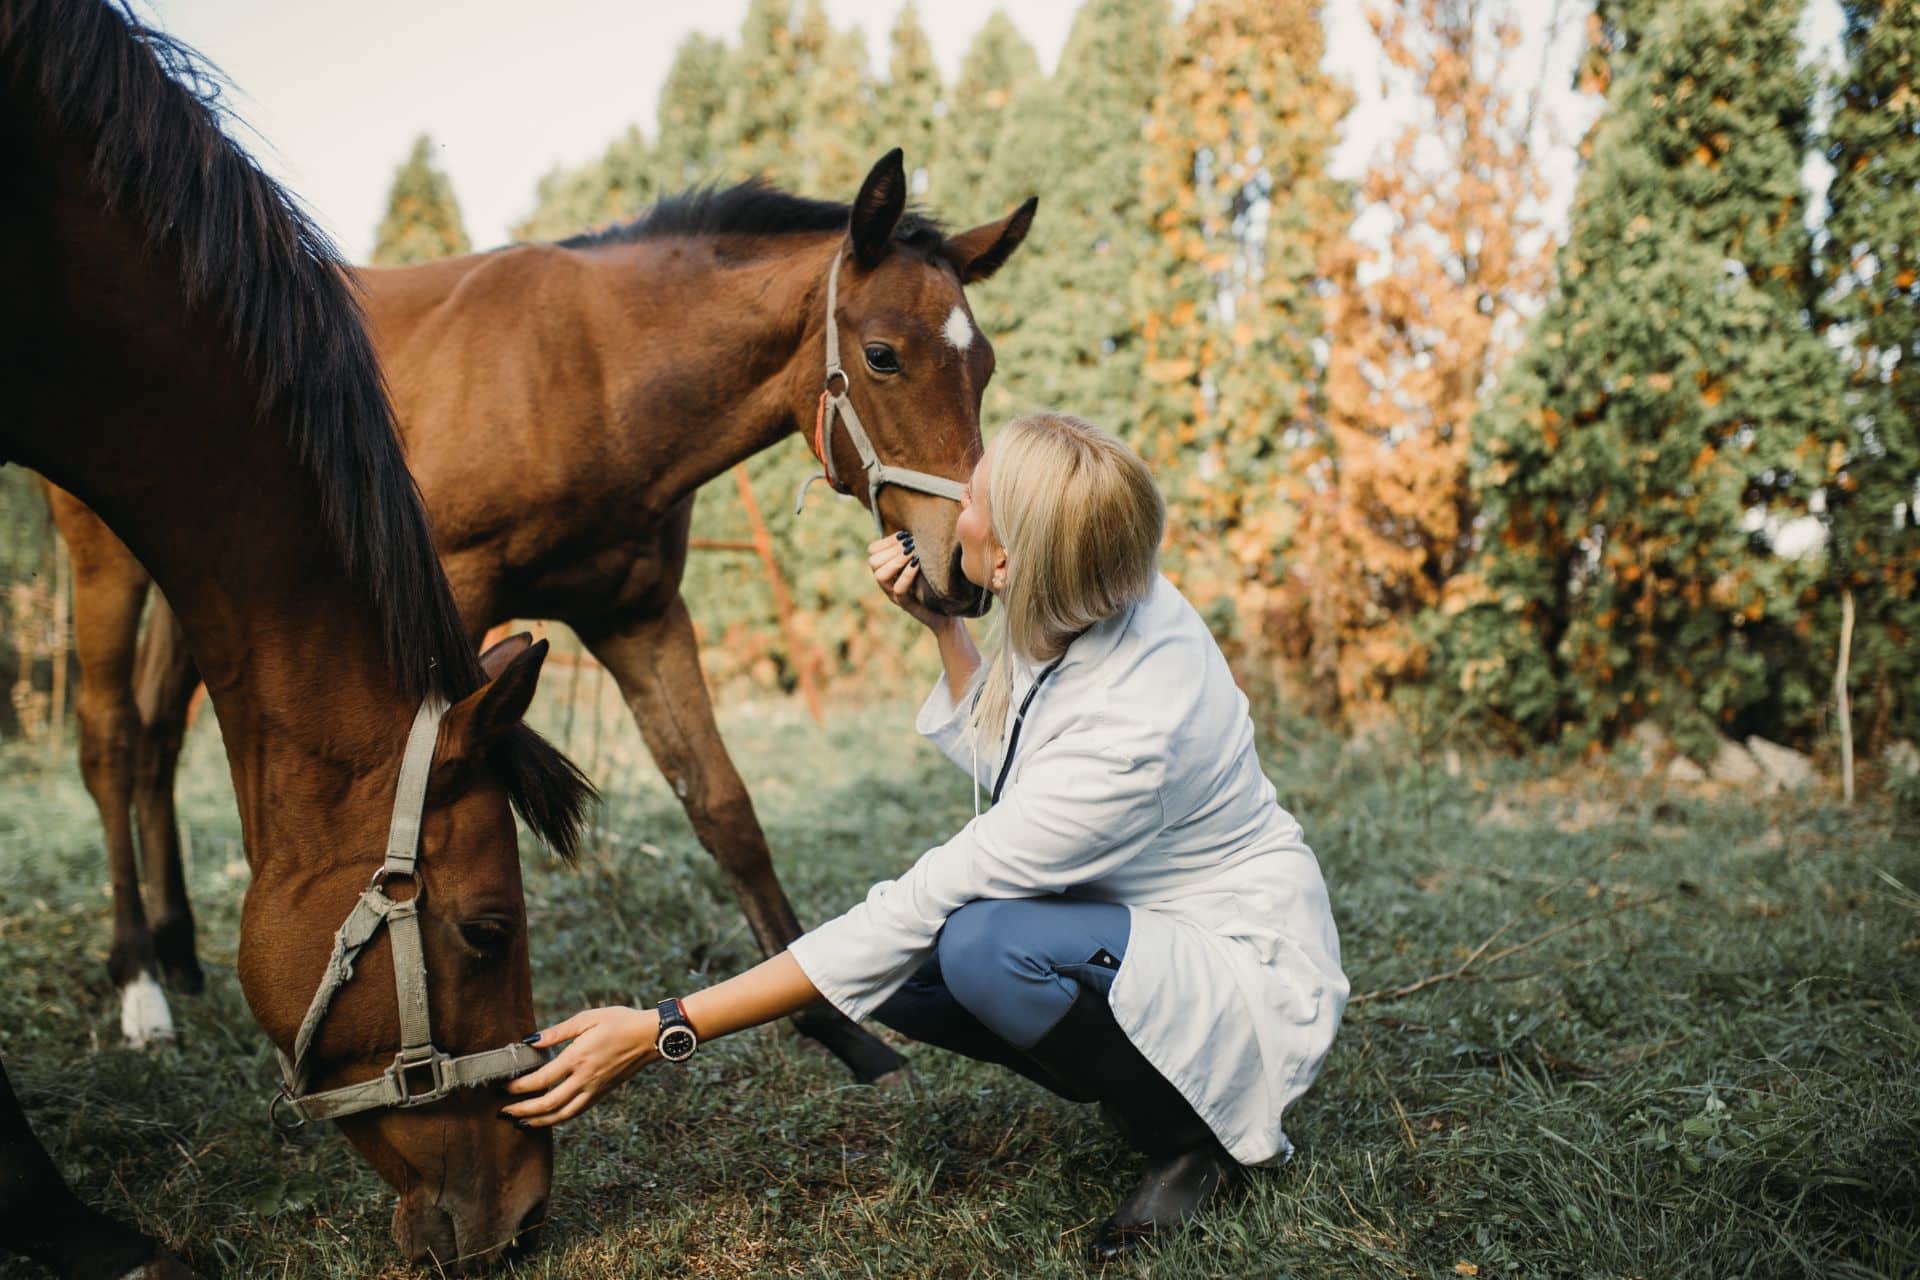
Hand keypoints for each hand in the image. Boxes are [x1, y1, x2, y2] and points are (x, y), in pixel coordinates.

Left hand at [499, 1005, 656, 1127]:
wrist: (651, 1036)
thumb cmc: (620, 1021)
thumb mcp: (588, 1017)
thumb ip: (558, 1031)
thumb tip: (531, 1041)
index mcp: (578, 1058)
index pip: (541, 1080)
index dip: (519, 1088)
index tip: (503, 1088)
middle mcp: (585, 1078)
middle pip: (547, 1104)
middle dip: (522, 1111)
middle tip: (502, 1111)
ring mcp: (594, 1089)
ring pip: (562, 1115)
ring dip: (538, 1121)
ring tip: (519, 1122)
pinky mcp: (602, 1093)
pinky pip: (576, 1112)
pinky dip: (557, 1119)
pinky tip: (547, 1118)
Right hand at [869, 531, 942, 627]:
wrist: (948, 611)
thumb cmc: (936, 580)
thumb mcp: (924, 559)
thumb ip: (915, 545)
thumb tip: (914, 527)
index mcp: (887, 569)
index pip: (872, 551)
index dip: (888, 541)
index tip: (906, 537)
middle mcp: (886, 583)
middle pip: (874, 562)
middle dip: (893, 550)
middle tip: (912, 545)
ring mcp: (894, 595)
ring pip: (880, 576)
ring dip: (897, 561)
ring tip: (914, 554)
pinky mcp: (906, 605)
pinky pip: (899, 589)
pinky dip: (907, 574)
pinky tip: (918, 564)